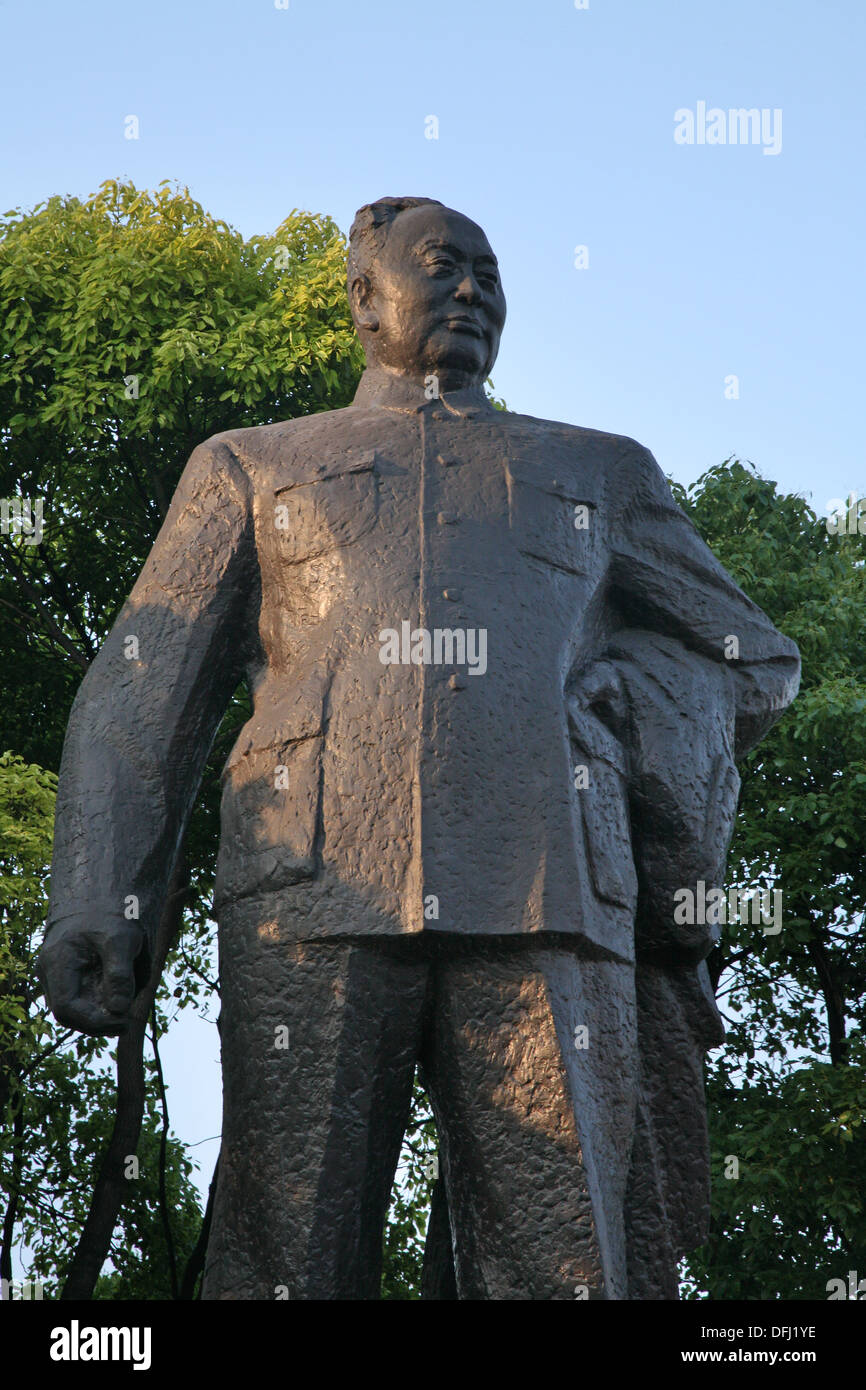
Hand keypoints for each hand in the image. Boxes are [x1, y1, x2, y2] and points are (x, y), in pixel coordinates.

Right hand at [37, 919, 147, 1035]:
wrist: (100, 897)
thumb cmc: (110, 916)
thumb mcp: (121, 939)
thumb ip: (120, 973)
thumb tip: (120, 1010)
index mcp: (57, 961)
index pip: (66, 1008)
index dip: (94, 1022)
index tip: (124, 1022)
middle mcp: (49, 971)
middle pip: (68, 1013)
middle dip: (98, 1022)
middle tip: (128, 1021)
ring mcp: (54, 975)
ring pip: (74, 1009)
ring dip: (99, 1014)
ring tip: (127, 1007)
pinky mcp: (65, 977)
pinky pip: (79, 999)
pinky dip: (99, 1004)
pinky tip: (120, 998)